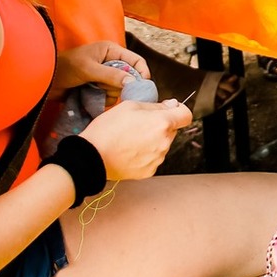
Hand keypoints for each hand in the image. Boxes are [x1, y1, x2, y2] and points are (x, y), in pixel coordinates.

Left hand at [54, 39, 149, 102]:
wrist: (44, 82)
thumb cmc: (65, 68)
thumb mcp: (88, 69)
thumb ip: (111, 75)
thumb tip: (132, 82)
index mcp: (111, 50)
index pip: (136, 61)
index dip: (141, 73)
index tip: (141, 87)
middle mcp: (111, 62)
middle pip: (129, 77)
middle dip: (119, 85)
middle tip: (104, 88)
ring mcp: (104, 75)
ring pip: (120, 89)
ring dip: (109, 94)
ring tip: (94, 92)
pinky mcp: (98, 87)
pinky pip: (110, 96)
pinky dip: (104, 99)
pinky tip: (92, 98)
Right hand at [77, 99, 191, 181]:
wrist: (90, 157)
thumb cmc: (107, 130)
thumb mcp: (129, 106)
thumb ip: (155, 106)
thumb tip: (171, 105)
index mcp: (162, 123)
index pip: (186, 115)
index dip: (179, 110)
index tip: (170, 109)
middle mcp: (164, 142)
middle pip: (172, 130)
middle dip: (161, 125)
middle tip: (139, 124)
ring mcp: (157, 158)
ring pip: (162, 144)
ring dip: (153, 140)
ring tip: (130, 139)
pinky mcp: (149, 171)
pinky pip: (153, 158)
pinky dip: (145, 154)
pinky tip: (129, 151)